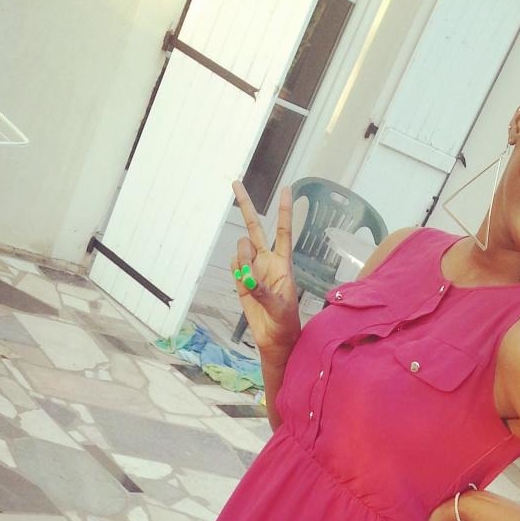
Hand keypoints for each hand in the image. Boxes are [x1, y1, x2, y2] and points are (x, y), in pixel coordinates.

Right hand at [231, 181, 300, 357]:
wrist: (275, 338)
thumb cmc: (285, 322)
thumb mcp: (279, 307)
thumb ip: (262, 290)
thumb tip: (246, 276)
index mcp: (283, 263)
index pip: (284, 231)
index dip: (285, 210)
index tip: (287, 188)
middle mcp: (267, 260)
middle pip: (255, 227)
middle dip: (245, 205)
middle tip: (235, 182)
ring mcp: (253, 268)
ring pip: (240, 249)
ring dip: (242, 262)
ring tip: (251, 282)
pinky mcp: (241, 278)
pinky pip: (233, 265)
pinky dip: (236, 272)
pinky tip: (244, 284)